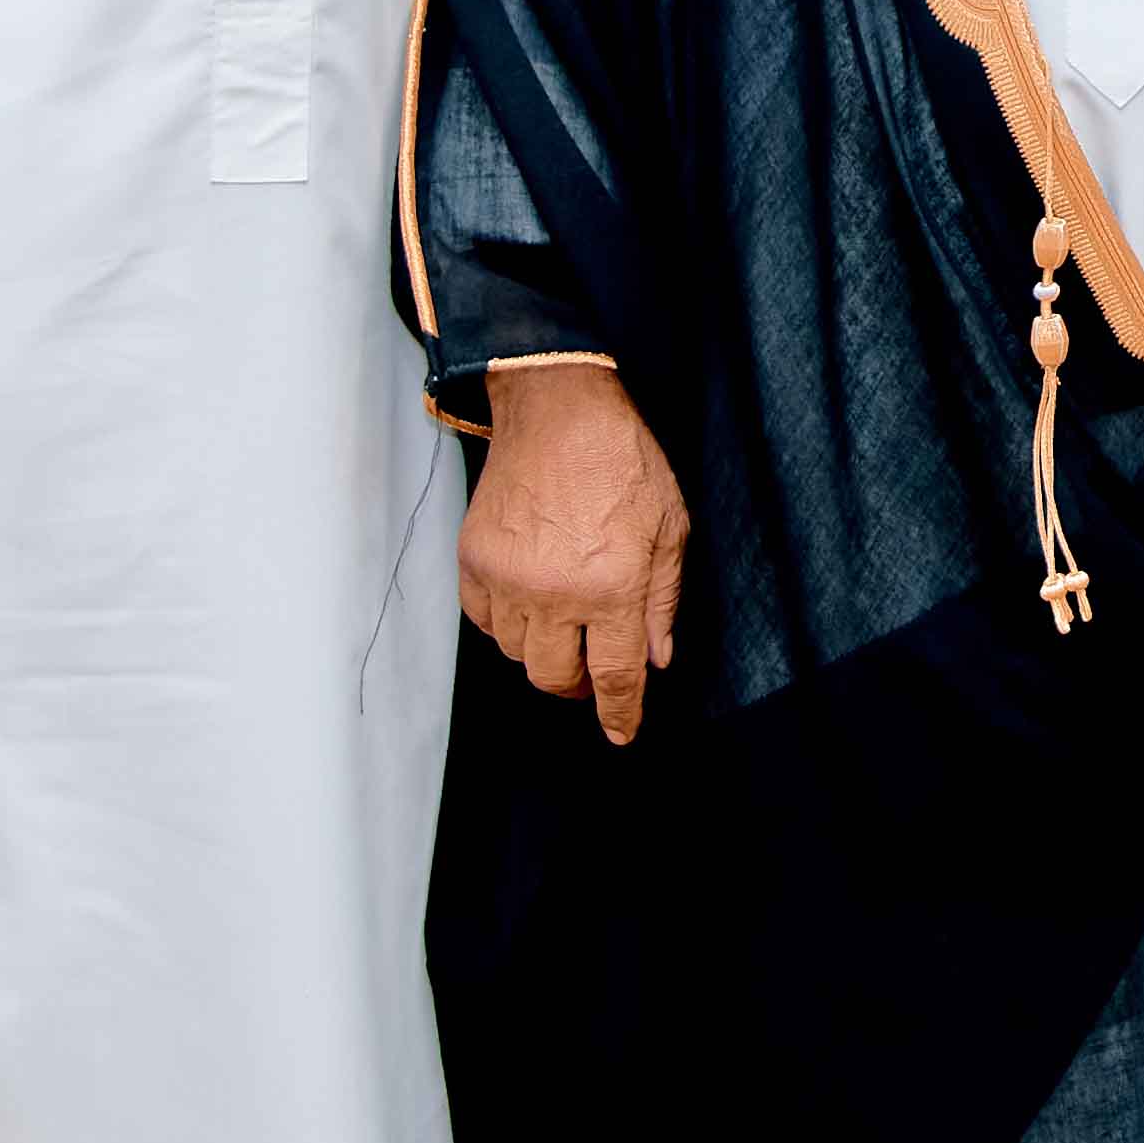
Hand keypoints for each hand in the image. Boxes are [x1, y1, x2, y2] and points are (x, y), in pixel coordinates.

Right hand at [462, 365, 690, 743]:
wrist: (558, 409)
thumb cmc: (623, 461)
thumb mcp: (669, 527)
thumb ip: (662, 600)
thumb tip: (656, 658)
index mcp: (611, 587)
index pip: (615, 677)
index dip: (620, 713)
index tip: (622, 733)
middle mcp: (554, 593)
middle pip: (556, 678)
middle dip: (579, 684)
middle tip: (596, 666)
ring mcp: (507, 579)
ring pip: (517, 655)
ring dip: (544, 652)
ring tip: (566, 622)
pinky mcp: (473, 561)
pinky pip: (485, 622)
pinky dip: (507, 626)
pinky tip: (530, 603)